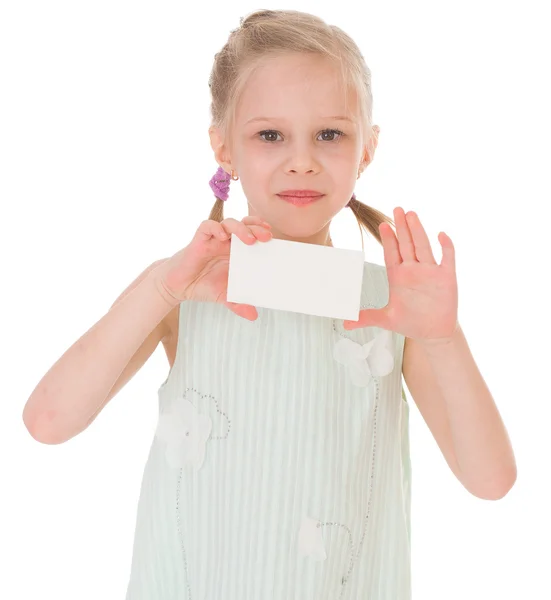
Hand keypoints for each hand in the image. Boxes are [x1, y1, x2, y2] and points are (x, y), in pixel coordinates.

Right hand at [153, 216, 272, 320]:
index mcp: (236, 252)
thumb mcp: (224, 297)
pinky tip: (222, 237)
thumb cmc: (203, 286)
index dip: (262, 232)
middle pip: (244, 226)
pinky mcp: (199, 240)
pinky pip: (207, 226)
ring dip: (240, 228)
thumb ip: (238, 304)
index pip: (252, 234)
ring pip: (229, 223)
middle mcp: (226, 243)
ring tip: (249, 240)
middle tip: (266, 238)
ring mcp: (213, 239)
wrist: (179, 287)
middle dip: (256, 228)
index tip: (273, 238)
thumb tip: (253, 316)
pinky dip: (216, 228)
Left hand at [343, 207, 458, 343]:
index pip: (392, 253)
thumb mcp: (385, 319)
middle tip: (397, 209)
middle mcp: (414, 270)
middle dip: (401, 227)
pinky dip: (446, 247)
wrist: (433, 332)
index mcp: (398, 276)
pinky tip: (441, 235)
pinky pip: (447, 258)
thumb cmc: (410, 322)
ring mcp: (430, 272)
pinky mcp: (447, 277)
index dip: (388, 239)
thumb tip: (345, 323)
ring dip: (418, 231)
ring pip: (423, 246)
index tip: (382, 225)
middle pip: (406, 244)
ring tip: (411, 214)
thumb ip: (366, 317)